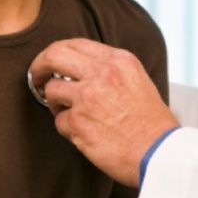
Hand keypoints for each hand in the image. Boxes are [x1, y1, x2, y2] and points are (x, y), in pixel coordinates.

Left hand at [30, 38, 178, 186]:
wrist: (161, 154)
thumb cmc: (153, 124)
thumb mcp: (138, 81)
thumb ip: (111, 70)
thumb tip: (80, 69)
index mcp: (119, 60)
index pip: (76, 43)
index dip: (57, 53)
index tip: (50, 64)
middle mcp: (102, 73)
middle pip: (53, 55)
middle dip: (39, 67)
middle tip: (36, 78)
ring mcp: (88, 97)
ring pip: (51, 90)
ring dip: (56, 104)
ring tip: (72, 115)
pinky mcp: (78, 122)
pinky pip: (58, 121)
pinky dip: (67, 129)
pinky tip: (85, 135)